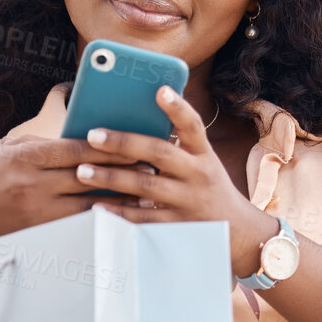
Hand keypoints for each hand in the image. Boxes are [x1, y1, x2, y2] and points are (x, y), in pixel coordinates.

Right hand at [0, 131, 149, 243]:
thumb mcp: (12, 149)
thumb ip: (49, 145)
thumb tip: (89, 140)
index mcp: (26, 158)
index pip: (76, 150)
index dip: (109, 148)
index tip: (136, 143)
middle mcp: (33, 185)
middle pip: (89, 177)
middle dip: (123, 171)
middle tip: (154, 166)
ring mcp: (37, 212)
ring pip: (90, 206)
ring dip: (121, 200)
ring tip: (148, 193)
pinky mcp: (41, 232)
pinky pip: (80, 225)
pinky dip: (104, 219)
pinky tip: (125, 216)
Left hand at [74, 85, 278, 276]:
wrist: (239, 232)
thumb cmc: (208, 189)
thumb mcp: (202, 163)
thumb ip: (177, 145)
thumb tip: (134, 120)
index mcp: (203, 155)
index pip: (193, 126)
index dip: (177, 107)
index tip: (160, 89)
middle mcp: (198, 175)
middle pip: (160, 154)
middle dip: (124, 143)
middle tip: (92, 135)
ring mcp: (188, 202)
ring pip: (146, 187)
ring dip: (111, 178)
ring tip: (82, 171)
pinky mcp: (178, 227)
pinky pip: (144, 220)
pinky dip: (119, 213)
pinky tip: (96, 207)